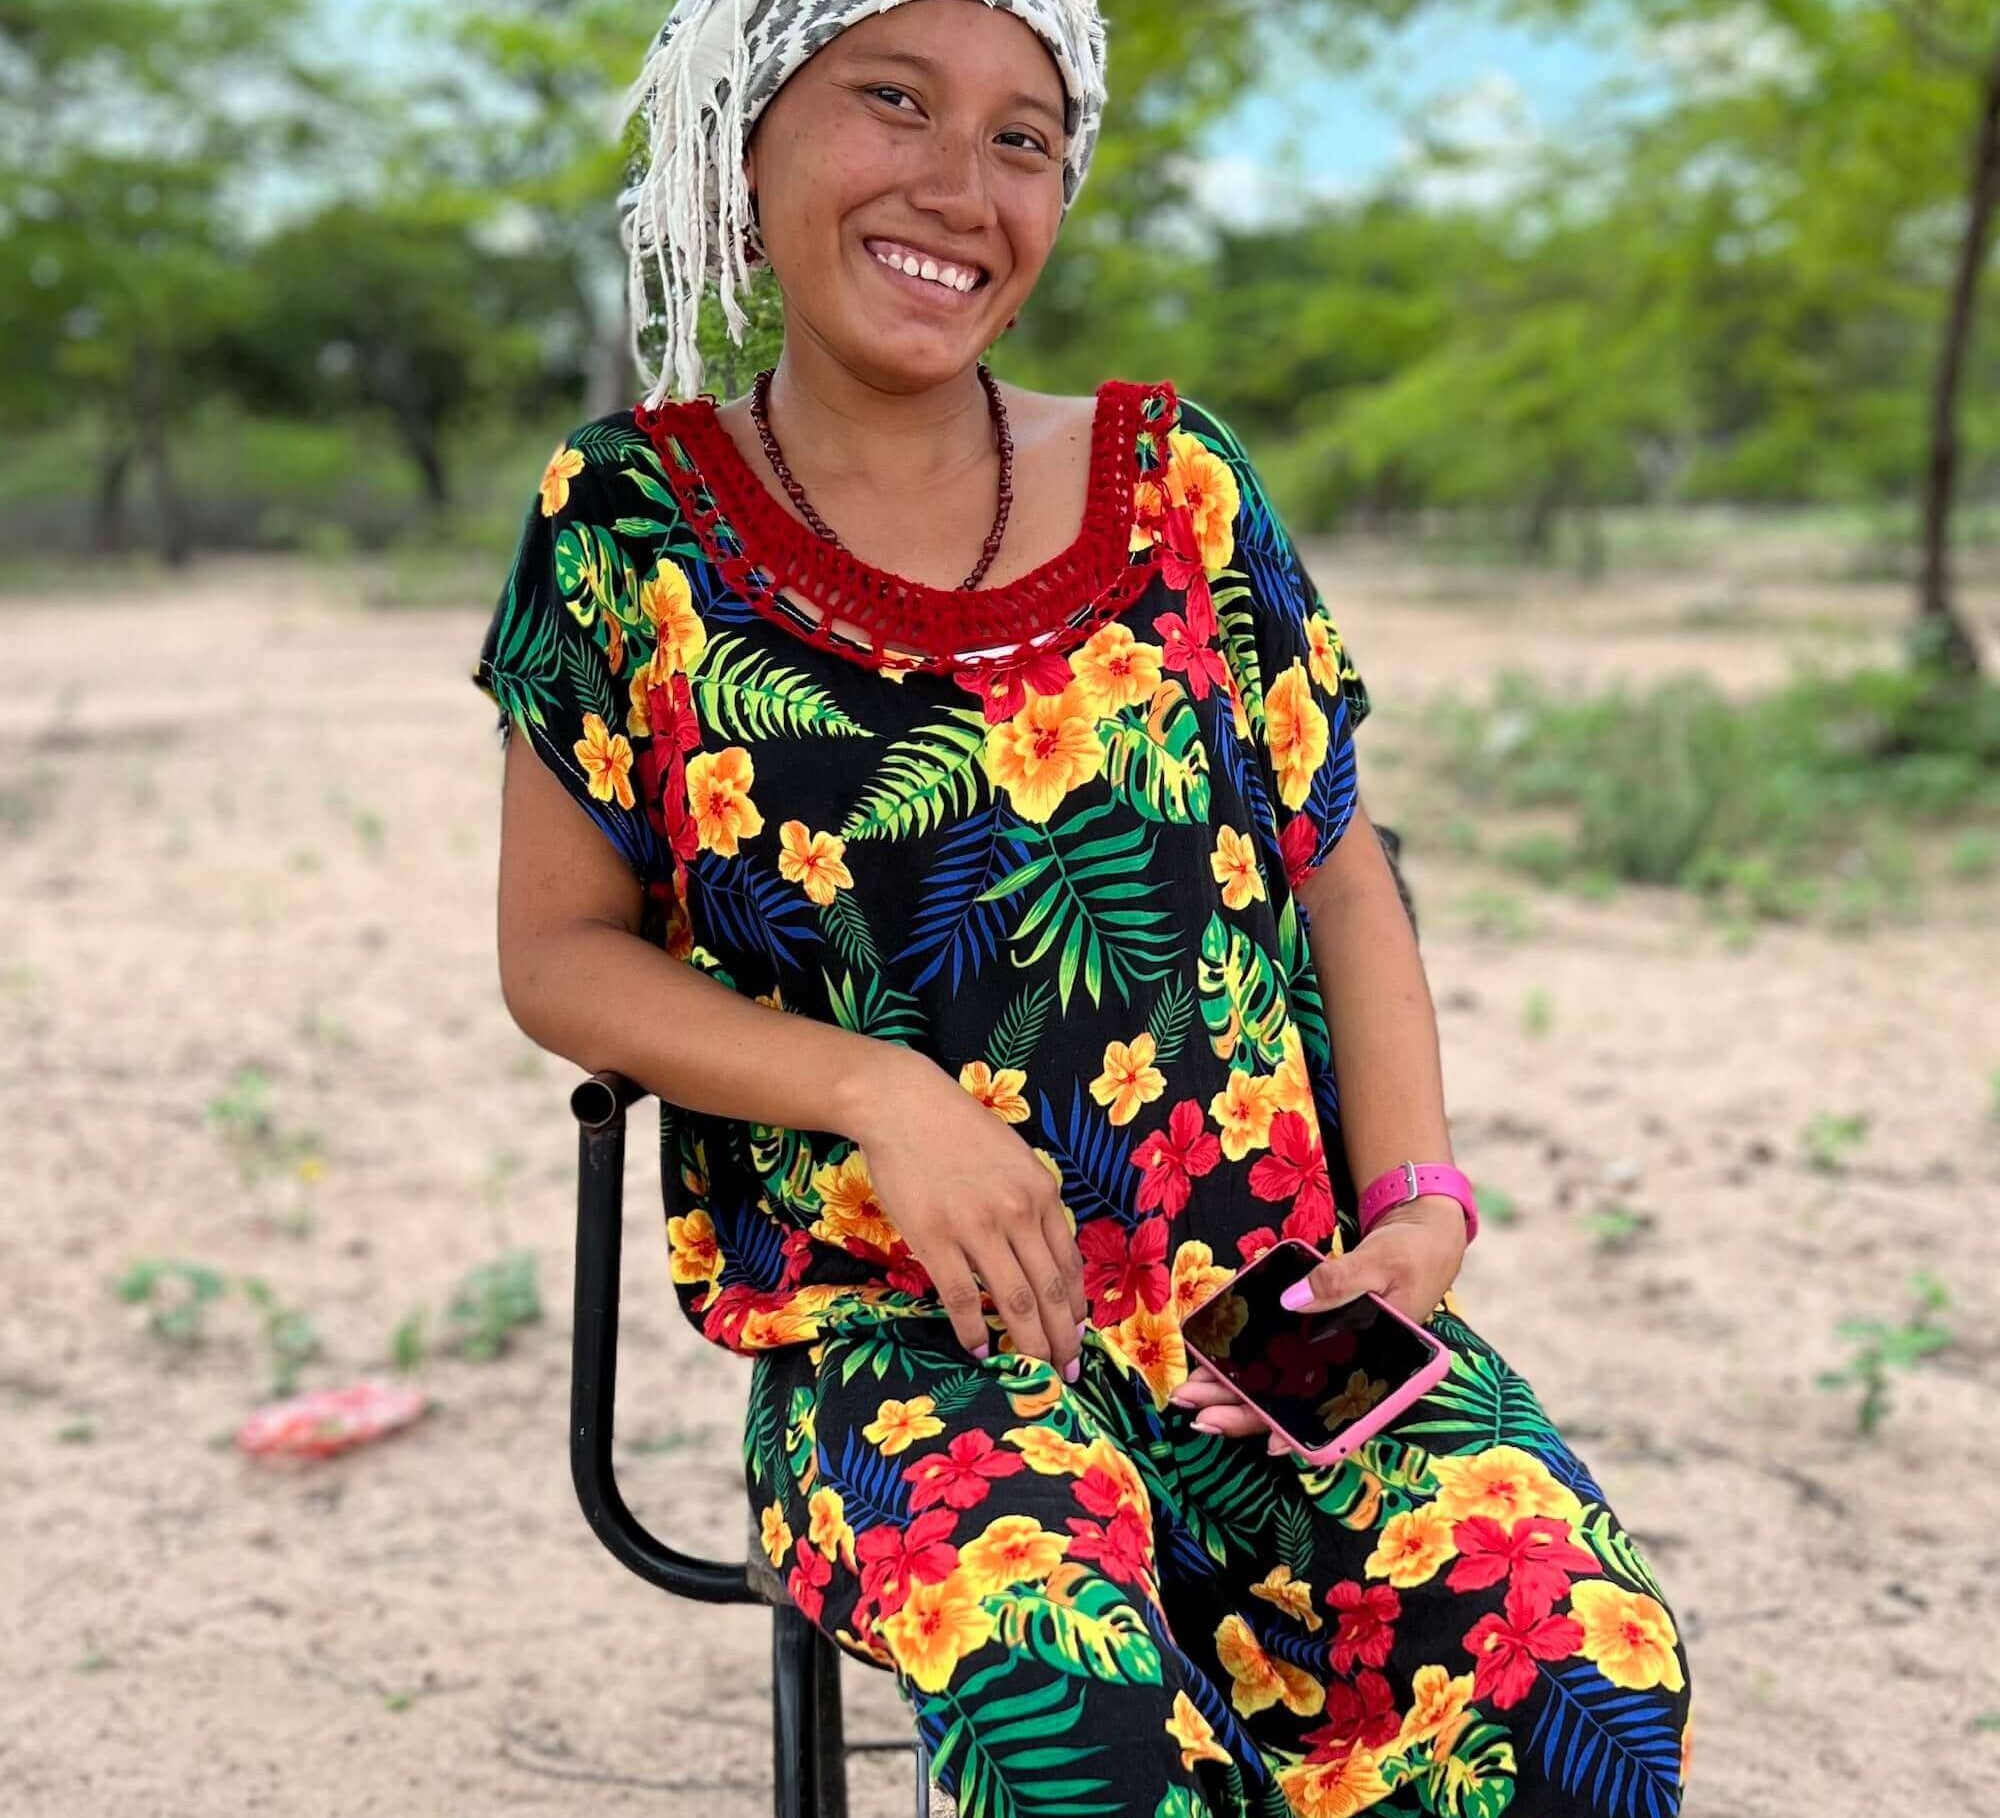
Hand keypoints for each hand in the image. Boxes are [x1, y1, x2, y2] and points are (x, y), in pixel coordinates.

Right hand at [845, 1047, 1088, 1377]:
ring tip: (1036, 1373)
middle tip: (1068, 1372)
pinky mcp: (934, 1238)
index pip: (1068, 1264)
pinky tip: (980, 1350)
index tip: (1078, 1336)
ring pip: (1014, 1301)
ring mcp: (976, 1227)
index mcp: (1042, 1193)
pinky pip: (961, 1297)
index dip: (1076, 1308)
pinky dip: (974, 1330)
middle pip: (1049, 1291)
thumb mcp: (1015, 1159)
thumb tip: (1045, 1257)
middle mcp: (1017, 1212)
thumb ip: (1033, 1205)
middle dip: (1063, 1339)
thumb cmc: (959, 1129)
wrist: (904, 1106)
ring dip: (1028, 1345)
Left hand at [1169, 1197, 1466, 1452]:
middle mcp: (1350, 1374)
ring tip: (1191, 1392)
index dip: (1302, 1432)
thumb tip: (1290, 1300)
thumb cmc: (1413, 1256)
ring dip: (1235, 1391)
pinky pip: (1277, 1358)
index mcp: (1381, 1372)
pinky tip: (1212, 1363)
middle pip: (1293, 1406)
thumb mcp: (1380, 1264)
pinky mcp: (1315, 1339)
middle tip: (1194, 1409)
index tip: (1267, 1443)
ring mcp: (1329, 1359)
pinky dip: (1245, 1362)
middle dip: (1242, 1411)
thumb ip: (1340, 1281)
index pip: (1338, 1417)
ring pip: (1278, 1387)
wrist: (1420, 1236)